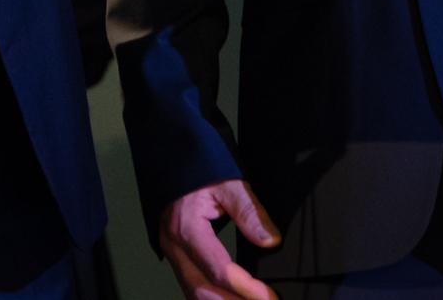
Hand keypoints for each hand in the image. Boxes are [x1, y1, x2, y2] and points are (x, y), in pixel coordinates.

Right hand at [159, 179, 280, 299]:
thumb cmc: (199, 168)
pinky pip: (192, 285)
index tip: (269, 296)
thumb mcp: (229, 183)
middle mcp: (174, 245)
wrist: (172, 157)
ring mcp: (172, 252)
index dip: (245, 288)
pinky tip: (232, 298)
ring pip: (194, 292)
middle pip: (202, 290)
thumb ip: (249, 212)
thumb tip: (270, 241)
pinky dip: (213, 297)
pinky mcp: (176, 254)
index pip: (217, 270)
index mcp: (186, 227)